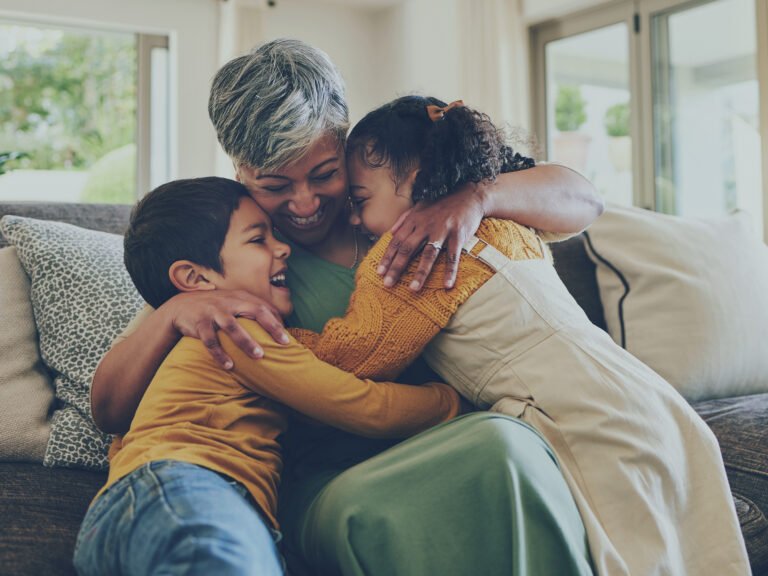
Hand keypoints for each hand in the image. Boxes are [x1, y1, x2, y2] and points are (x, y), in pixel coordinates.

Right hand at [168, 290, 288, 368]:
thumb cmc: (216, 309)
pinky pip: (210, 340)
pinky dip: (220, 354)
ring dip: (246, 341)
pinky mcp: (199, 323)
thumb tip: (279, 325)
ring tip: (259, 356)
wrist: (181, 307)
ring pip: (232, 326)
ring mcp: (213, 312)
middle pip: (254, 310)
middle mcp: (229, 302)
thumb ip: (252, 310)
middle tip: (283, 343)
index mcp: (240, 297)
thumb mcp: (233, 303)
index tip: (288, 337)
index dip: (277, 321)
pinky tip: (229, 366)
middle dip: (270, 326)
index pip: (264, 307)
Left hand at [377, 183, 485, 289]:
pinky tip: (447, 284)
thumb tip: (390, 232)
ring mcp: (442, 230)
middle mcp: (425, 225)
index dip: (387, 257)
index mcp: (414, 220)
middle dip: (396, 267)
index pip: (396, 241)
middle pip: (407, 248)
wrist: (468, 196)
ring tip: (413, 288)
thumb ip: (404, 220)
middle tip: (388, 283)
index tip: (379, 272)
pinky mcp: (458, 235)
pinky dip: (450, 271)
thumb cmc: (442, 205)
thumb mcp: (420, 207)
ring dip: (420, 272)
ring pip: (428, 254)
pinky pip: (453, 256)